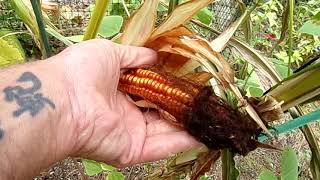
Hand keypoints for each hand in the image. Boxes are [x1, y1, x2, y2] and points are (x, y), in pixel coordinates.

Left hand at [54, 39, 198, 166]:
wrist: (63, 98)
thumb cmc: (80, 72)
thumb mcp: (110, 52)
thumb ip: (133, 55)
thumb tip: (153, 56)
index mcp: (119, 94)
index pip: (150, 93)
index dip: (169, 88)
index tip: (188, 82)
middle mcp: (126, 116)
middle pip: (160, 113)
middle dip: (181, 107)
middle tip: (203, 100)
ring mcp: (130, 134)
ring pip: (166, 132)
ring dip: (188, 125)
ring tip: (209, 116)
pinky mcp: (132, 150)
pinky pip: (163, 147)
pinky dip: (184, 142)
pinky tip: (203, 134)